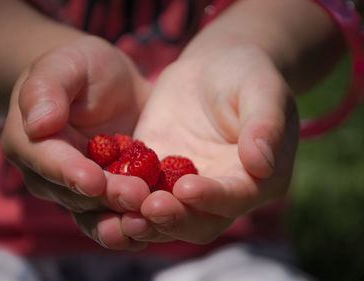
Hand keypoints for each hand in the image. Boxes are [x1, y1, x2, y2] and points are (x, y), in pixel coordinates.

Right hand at [1, 36, 151, 249]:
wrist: (110, 86)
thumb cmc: (83, 68)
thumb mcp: (67, 63)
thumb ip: (47, 89)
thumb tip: (37, 125)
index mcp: (31, 141)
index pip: (47, 162)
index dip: (70, 173)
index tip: (93, 181)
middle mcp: (50, 174)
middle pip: (76, 194)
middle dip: (106, 198)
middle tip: (137, 198)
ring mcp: (79, 189)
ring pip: (95, 215)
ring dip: (120, 223)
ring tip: (146, 222)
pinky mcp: (108, 194)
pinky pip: (116, 215)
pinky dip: (134, 224)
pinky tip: (158, 227)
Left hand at [121, 45, 298, 243]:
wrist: (213, 68)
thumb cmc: (246, 74)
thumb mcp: (262, 91)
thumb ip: (264, 125)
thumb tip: (262, 164)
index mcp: (257, 178)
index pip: (236, 198)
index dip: (213, 198)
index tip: (186, 188)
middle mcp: (222, 191)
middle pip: (199, 221)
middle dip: (174, 218)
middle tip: (148, 208)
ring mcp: (187, 186)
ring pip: (167, 215)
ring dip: (145, 219)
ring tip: (121, 214)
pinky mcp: (156, 174)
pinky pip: (140, 193)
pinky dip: (124, 201)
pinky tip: (103, 196)